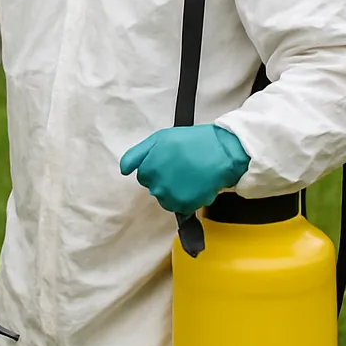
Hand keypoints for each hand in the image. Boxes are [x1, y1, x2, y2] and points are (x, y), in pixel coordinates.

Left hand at [119, 124, 250, 215]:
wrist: (222, 153)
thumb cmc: (192, 142)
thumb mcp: (159, 138)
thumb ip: (136, 155)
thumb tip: (123, 170)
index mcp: (147, 169)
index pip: (144, 175)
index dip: (157, 167)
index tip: (169, 161)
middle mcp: (155, 186)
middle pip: (155, 188)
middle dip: (165, 179)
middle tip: (182, 167)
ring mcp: (171, 198)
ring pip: (167, 199)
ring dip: (176, 191)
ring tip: (190, 176)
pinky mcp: (186, 207)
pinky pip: (181, 207)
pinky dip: (188, 198)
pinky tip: (196, 185)